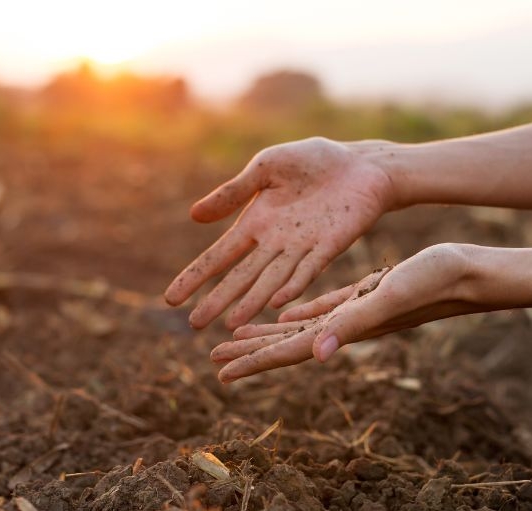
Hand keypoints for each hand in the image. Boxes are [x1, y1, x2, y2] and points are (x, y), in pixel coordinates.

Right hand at [164, 137, 394, 328]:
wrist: (360, 164)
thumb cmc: (312, 163)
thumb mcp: (265, 168)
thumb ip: (233, 193)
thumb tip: (193, 216)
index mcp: (256, 223)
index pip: (219, 256)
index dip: (196, 277)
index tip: (171, 299)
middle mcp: (274, 243)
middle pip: (241, 277)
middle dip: (218, 300)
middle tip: (194, 325)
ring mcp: (302, 248)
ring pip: (270, 280)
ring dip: (251, 302)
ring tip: (230, 324)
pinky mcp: (329, 246)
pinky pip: (308, 269)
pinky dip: (293, 285)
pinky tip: (276, 302)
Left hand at [211, 244, 478, 381]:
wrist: (469, 274)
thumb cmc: (434, 284)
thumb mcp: (388, 297)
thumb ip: (352, 325)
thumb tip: (316, 355)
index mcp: (342, 331)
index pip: (288, 352)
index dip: (253, 362)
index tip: (219, 372)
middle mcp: (343, 328)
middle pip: (285, 346)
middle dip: (249, 353)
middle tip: (212, 360)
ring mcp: (353, 313)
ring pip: (298, 329)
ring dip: (267, 335)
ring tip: (236, 339)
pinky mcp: (362, 296)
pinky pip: (321, 310)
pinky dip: (297, 315)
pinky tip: (283, 315)